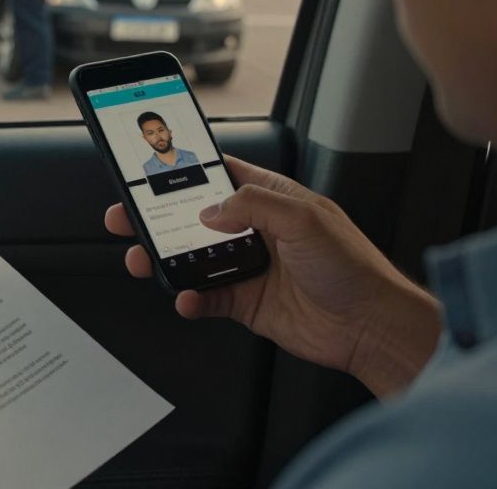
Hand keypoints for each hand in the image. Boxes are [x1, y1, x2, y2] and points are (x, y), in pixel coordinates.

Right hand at [106, 156, 440, 397]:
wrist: (371, 326)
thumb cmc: (353, 267)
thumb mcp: (304, 219)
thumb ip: (252, 206)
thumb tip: (208, 210)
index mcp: (271, 199)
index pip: (220, 175)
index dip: (185, 171)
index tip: (150, 169)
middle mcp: (256, 231)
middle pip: (192, 218)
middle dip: (155, 218)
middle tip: (125, 218)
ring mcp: (249, 267)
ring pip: (191, 258)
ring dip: (163, 260)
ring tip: (142, 261)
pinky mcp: (246, 303)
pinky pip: (206, 298)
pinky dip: (189, 299)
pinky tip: (186, 299)